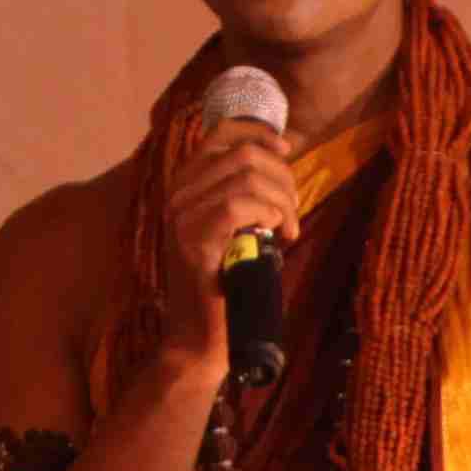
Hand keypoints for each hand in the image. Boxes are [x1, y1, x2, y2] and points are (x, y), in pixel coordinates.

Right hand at [153, 101, 297, 338]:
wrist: (200, 337)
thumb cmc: (227, 284)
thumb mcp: (237, 228)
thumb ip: (247, 196)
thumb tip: (281, 165)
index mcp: (185, 184)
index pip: (220, 134)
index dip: (259, 133)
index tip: (286, 149)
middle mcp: (178, 193)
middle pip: (243, 154)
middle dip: (283, 178)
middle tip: (292, 212)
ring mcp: (181, 216)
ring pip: (247, 178)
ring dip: (282, 201)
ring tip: (288, 229)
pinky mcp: (193, 241)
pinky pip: (238, 206)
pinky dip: (269, 214)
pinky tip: (278, 235)